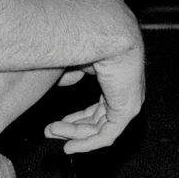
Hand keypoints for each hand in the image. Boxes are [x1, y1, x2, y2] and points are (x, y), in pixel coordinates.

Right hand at [42, 30, 143, 153]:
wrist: (106, 31)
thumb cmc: (92, 38)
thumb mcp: (76, 60)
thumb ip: (71, 73)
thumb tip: (63, 81)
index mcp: (116, 79)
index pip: (98, 107)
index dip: (76, 119)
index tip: (57, 123)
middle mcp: (125, 92)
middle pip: (98, 120)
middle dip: (72, 129)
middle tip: (50, 132)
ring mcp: (128, 101)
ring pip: (100, 130)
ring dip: (74, 135)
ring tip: (51, 132)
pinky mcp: (127, 110)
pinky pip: (106, 135)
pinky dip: (87, 144)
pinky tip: (69, 146)